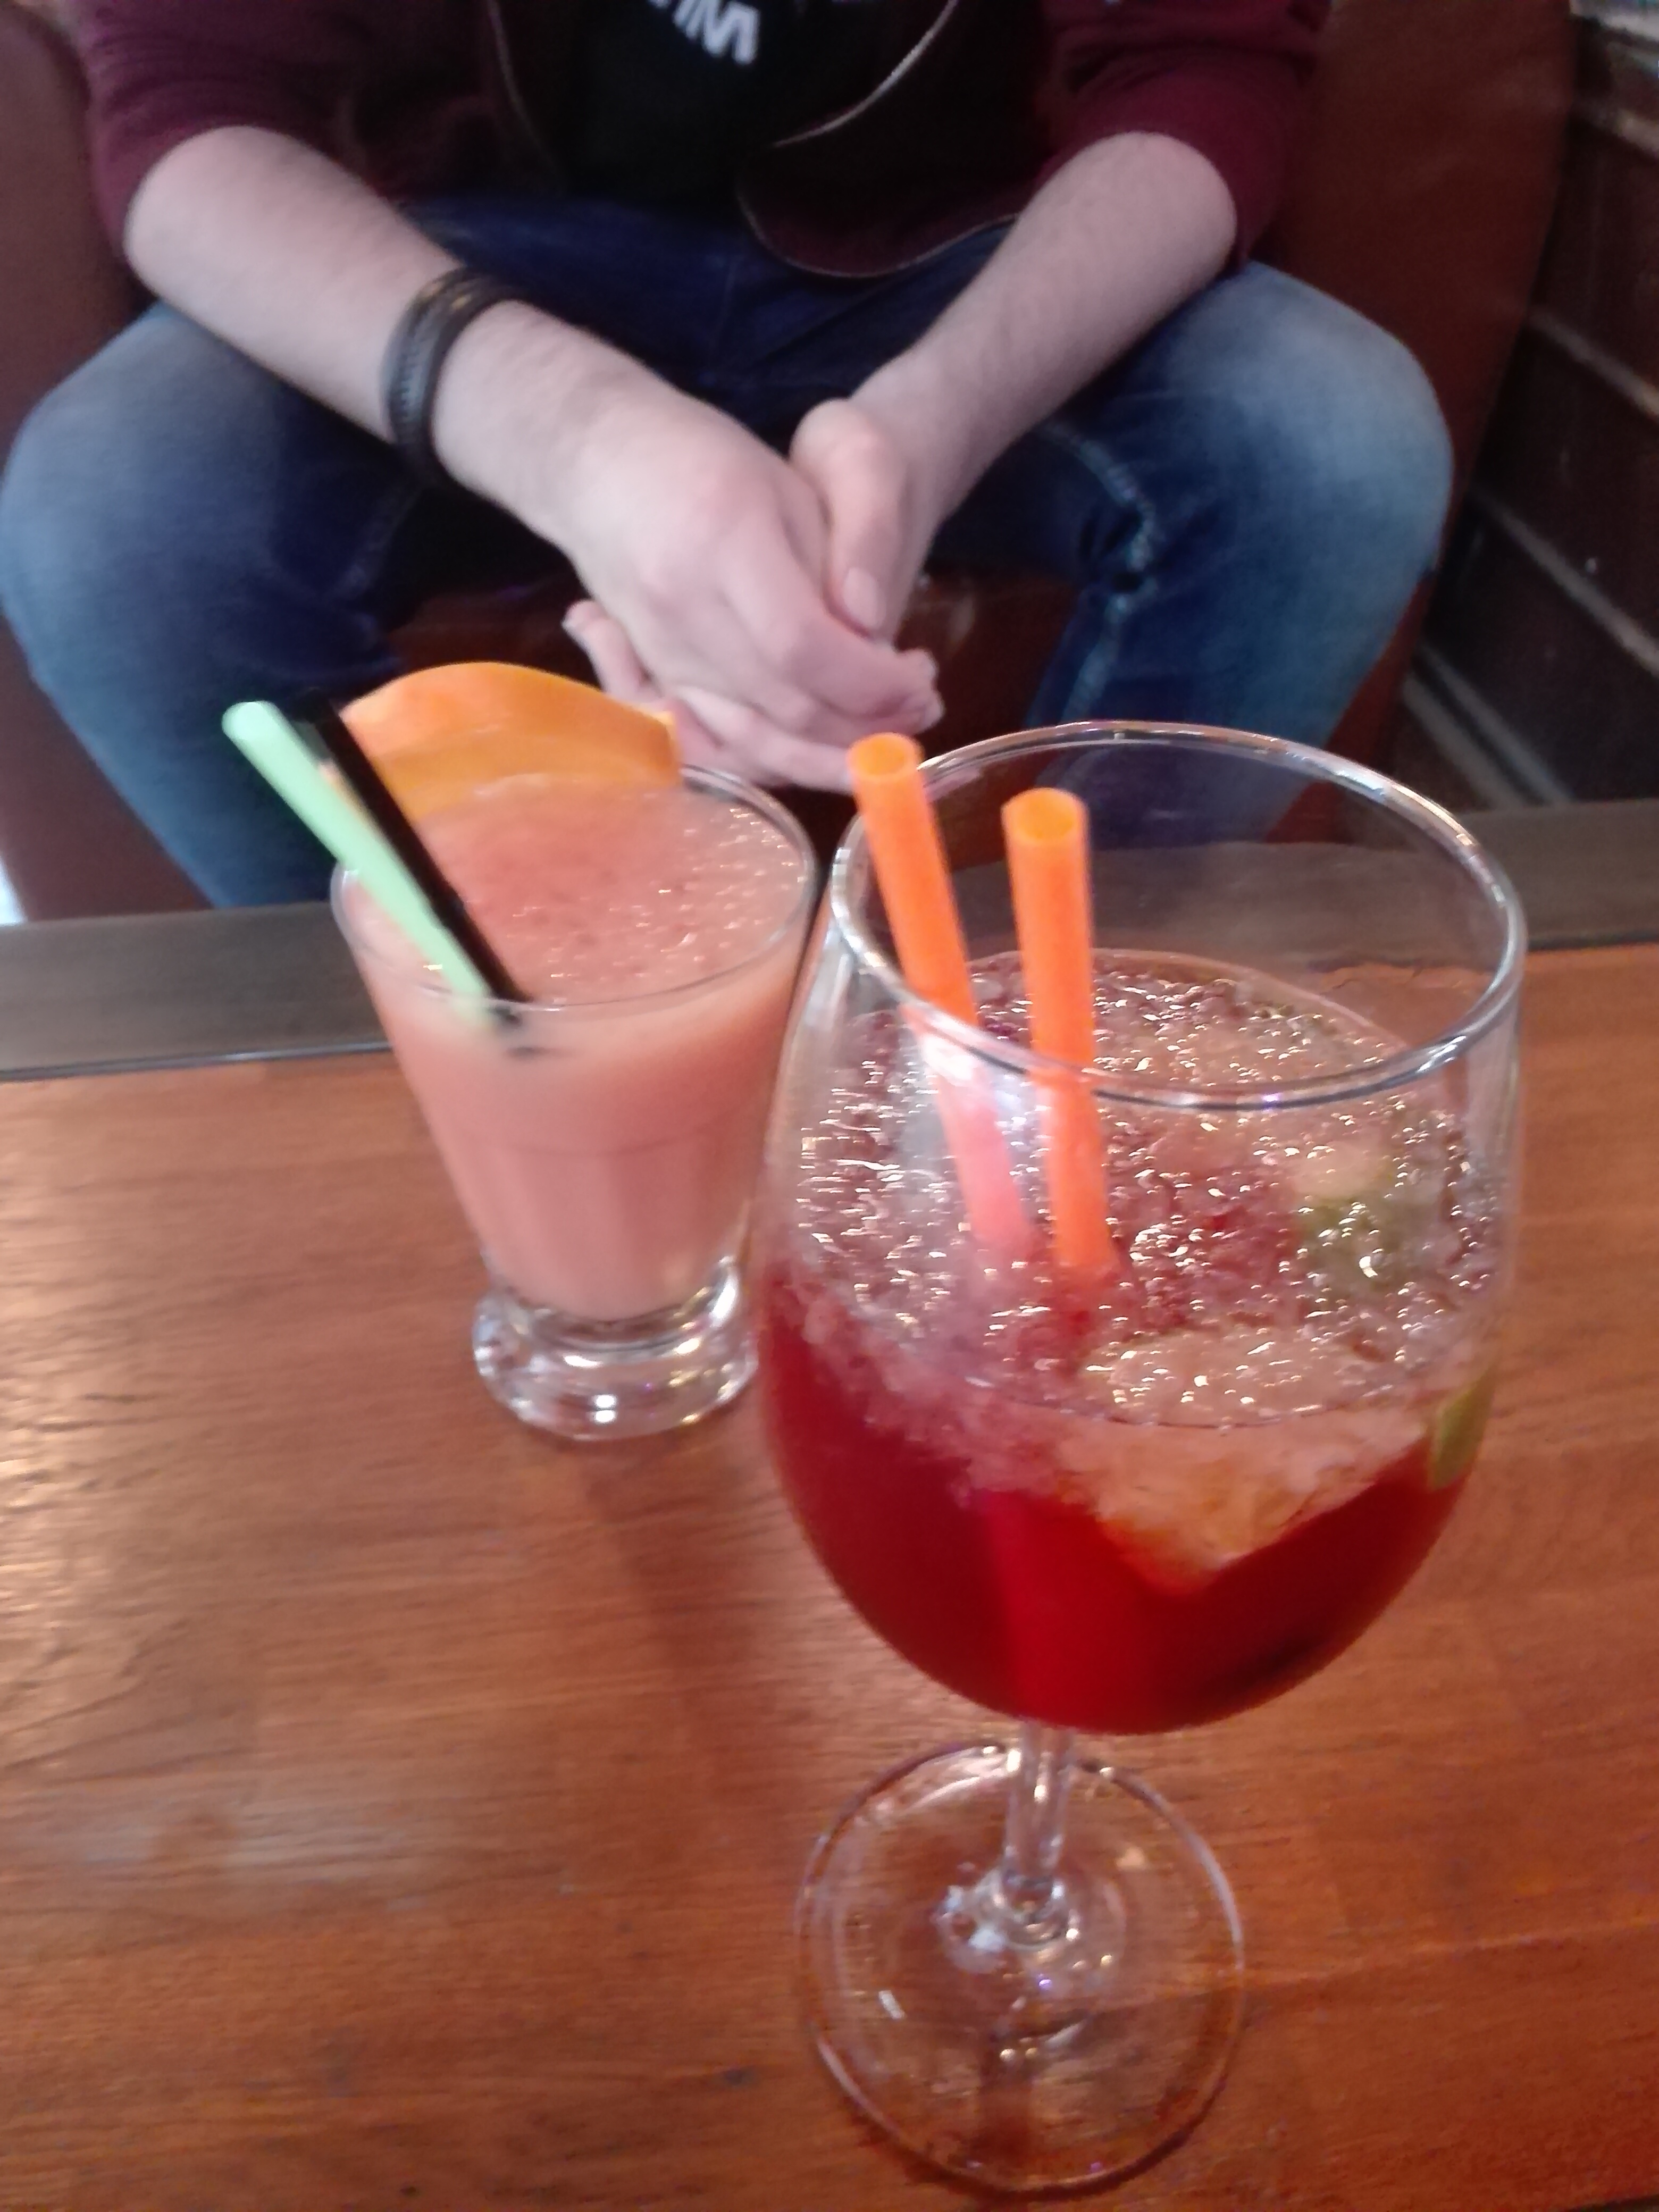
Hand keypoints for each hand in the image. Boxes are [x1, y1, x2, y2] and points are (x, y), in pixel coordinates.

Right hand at [521, 369, 941, 781]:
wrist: (595, 460)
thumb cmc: (705, 459)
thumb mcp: (790, 490)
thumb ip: (836, 573)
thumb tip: (877, 658)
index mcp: (725, 543)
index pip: (804, 646)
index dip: (871, 683)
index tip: (921, 682)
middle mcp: (683, 609)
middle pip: (781, 704)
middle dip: (864, 722)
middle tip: (921, 707)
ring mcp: (660, 651)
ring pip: (748, 739)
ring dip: (823, 758)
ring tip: (880, 743)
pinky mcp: (652, 676)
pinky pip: (712, 745)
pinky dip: (767, 762)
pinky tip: (812, 759)